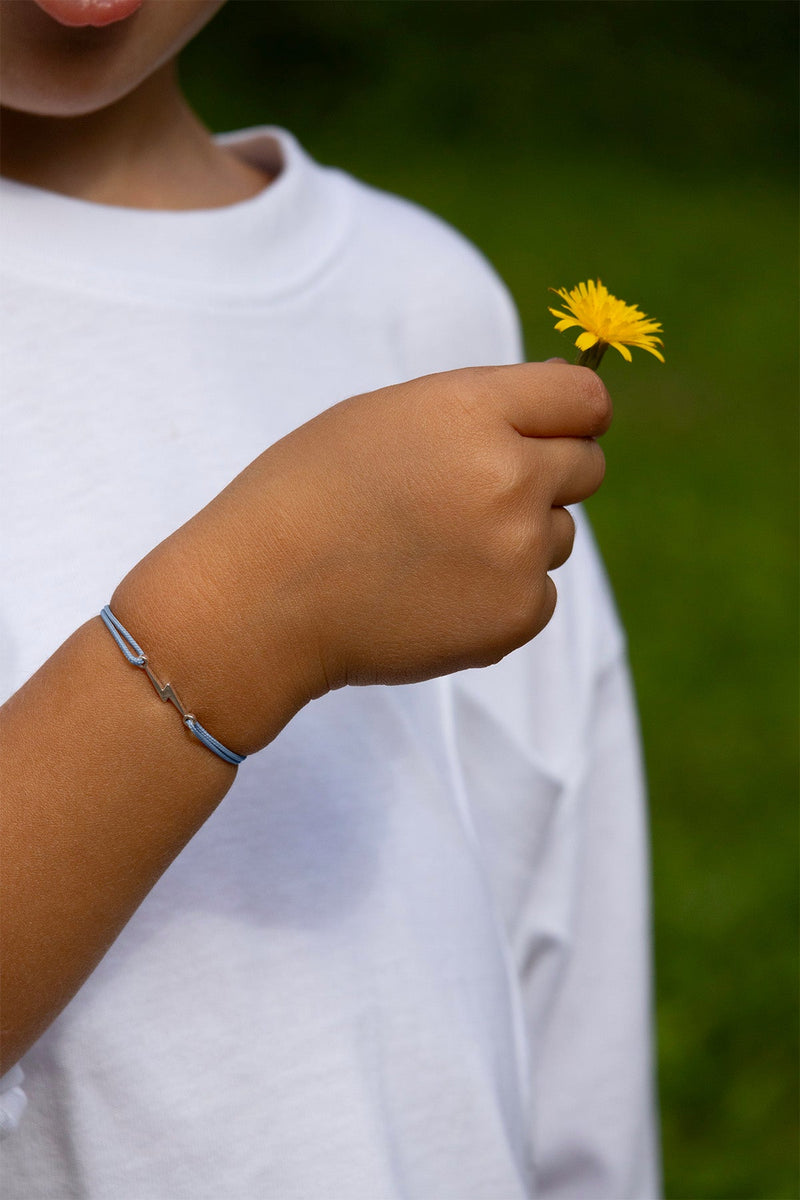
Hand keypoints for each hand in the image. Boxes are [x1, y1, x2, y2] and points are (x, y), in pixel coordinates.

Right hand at [113, 362, 610, 752]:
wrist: (260, 600)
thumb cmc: (308, 496)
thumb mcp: (385, 417)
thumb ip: (479, 408)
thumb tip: (575, 404)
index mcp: (472, 410)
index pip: (584, 399)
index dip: (572, 414)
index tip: (556, 431)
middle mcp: (509, 476)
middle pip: (586, 466)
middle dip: (546, 474)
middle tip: (474, 499)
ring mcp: (518, 551)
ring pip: (558, 535)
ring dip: (518, 539)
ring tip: (433, 552)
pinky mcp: (515, 616)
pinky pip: (539, 595)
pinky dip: (502, 597)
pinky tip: (435, 596)